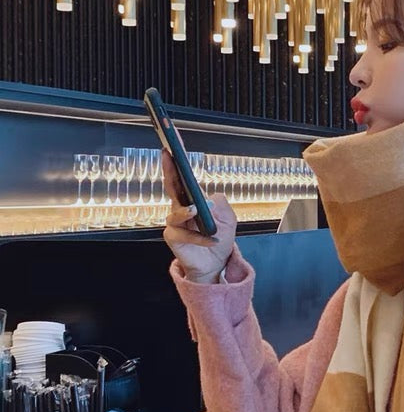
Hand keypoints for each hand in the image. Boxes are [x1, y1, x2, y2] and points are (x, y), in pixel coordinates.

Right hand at [162, 151, 236, 283]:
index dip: (176, 163)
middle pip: (171, 186)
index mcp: (192, 200)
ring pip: (176, 213)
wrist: (216, 263)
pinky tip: (211, 241)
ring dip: (186, 212)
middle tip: (168, 157)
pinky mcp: (173, 237)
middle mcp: (180, 208)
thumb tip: (210, 198)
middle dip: (169, 170)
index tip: (172, 148)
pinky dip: (199, 238)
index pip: (182, 178)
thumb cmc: (219, 239)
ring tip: (195, 211)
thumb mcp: (228, 219)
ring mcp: (175, 222)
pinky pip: (184, 235)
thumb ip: (221, 205)